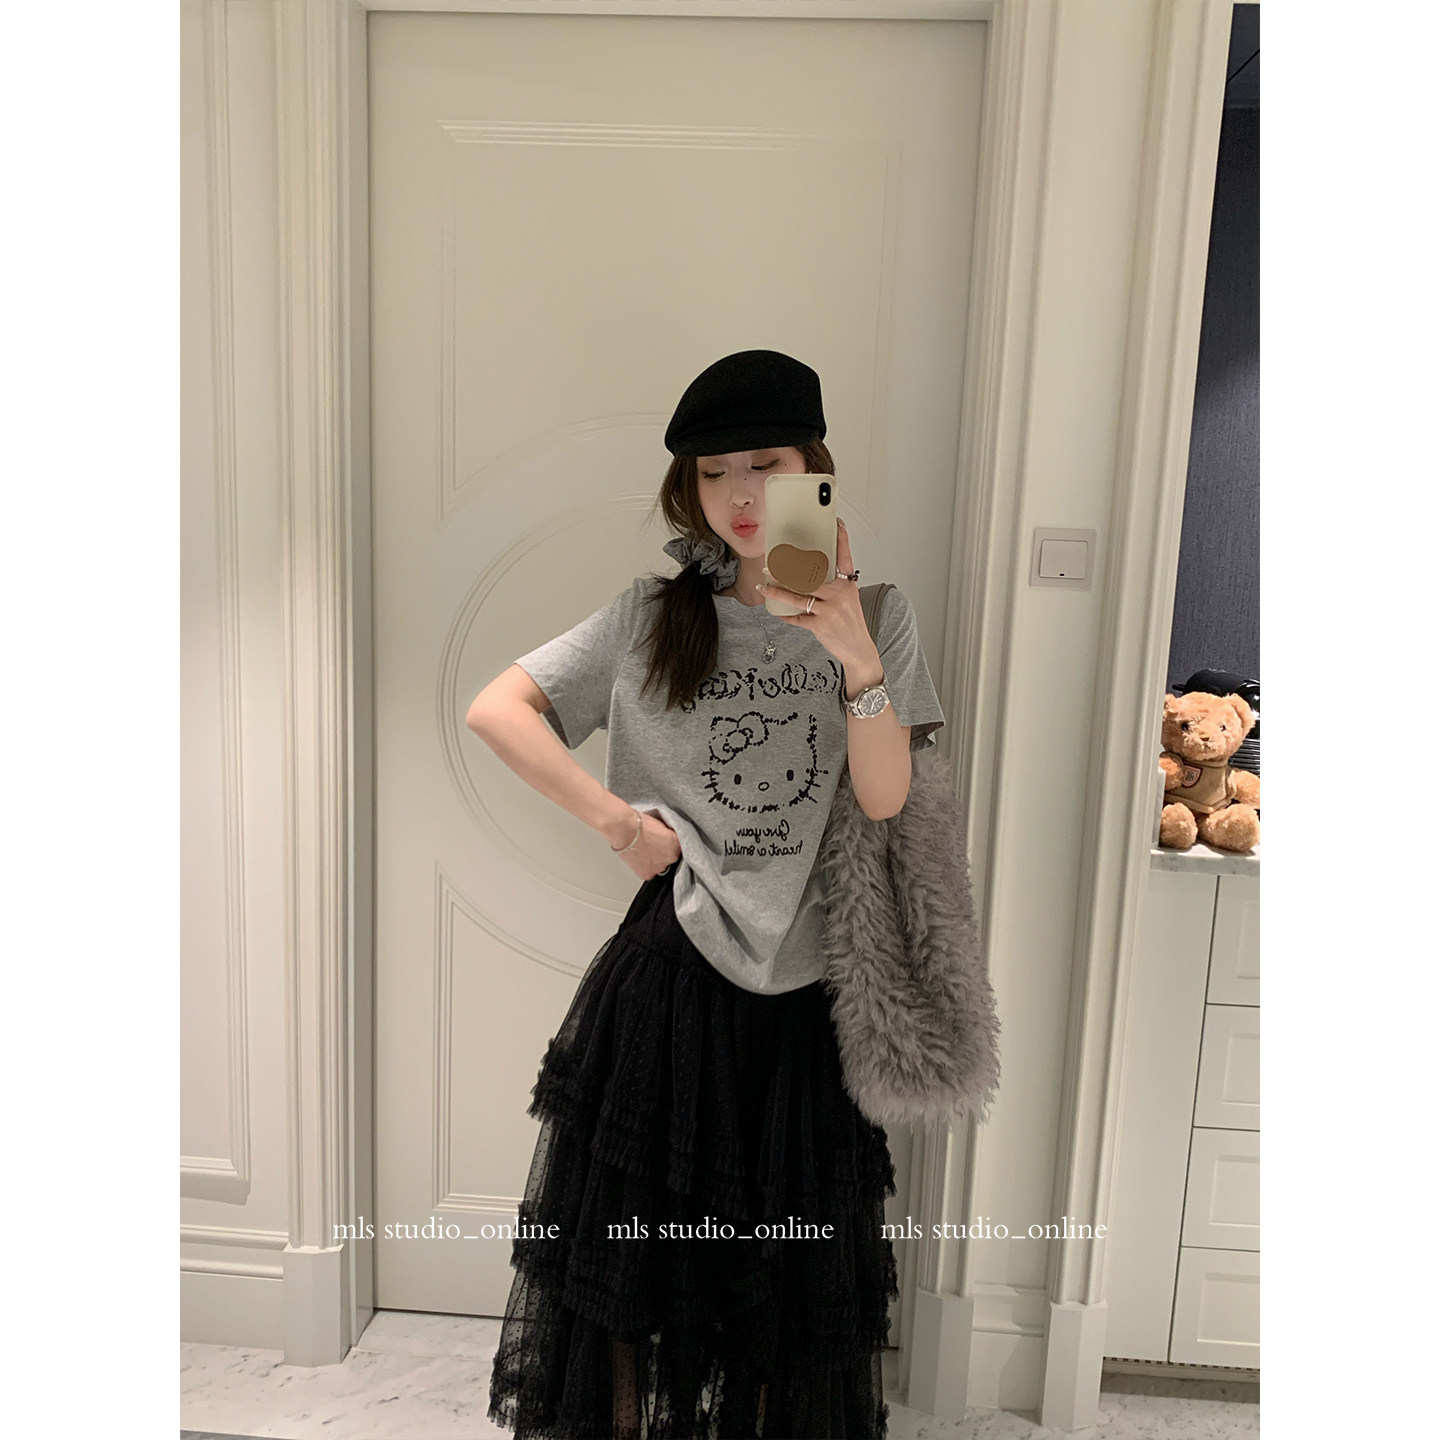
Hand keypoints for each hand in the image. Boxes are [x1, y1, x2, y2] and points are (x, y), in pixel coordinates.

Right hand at [613, 809, 681, 881]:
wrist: (624, 829)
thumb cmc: (639, 823)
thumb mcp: (661, 823)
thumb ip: (669, 834)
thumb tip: (668, 837)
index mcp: (677, 843)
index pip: (679, 846)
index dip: (671, 844)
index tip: (664, 842)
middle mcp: (671, 857)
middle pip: (671, 857)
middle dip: (663, 852)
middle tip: (652, 846)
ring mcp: (660, 867)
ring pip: (660, 866)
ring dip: (655, 861)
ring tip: (644, 851)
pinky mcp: (648, 874)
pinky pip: (650, 873)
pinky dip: (645, 867)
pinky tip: (640, 858)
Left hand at [755, 517, 880, 676]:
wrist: (859, 650)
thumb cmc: (852, 625)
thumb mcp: (849, 601)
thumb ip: (833, 588)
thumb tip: (808, 577)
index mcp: (848, 586)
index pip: (845, 558)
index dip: (841, 540)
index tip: (837, 524)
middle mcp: (839, 595)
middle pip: (809, 576)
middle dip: (786, 570)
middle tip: (769, 564)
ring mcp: (829, 610)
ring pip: (797, 597)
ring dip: (777, 591)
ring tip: (764, 586)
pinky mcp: (820, 626)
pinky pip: (797, 618)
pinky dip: (787, 616)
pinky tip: (778, 612)